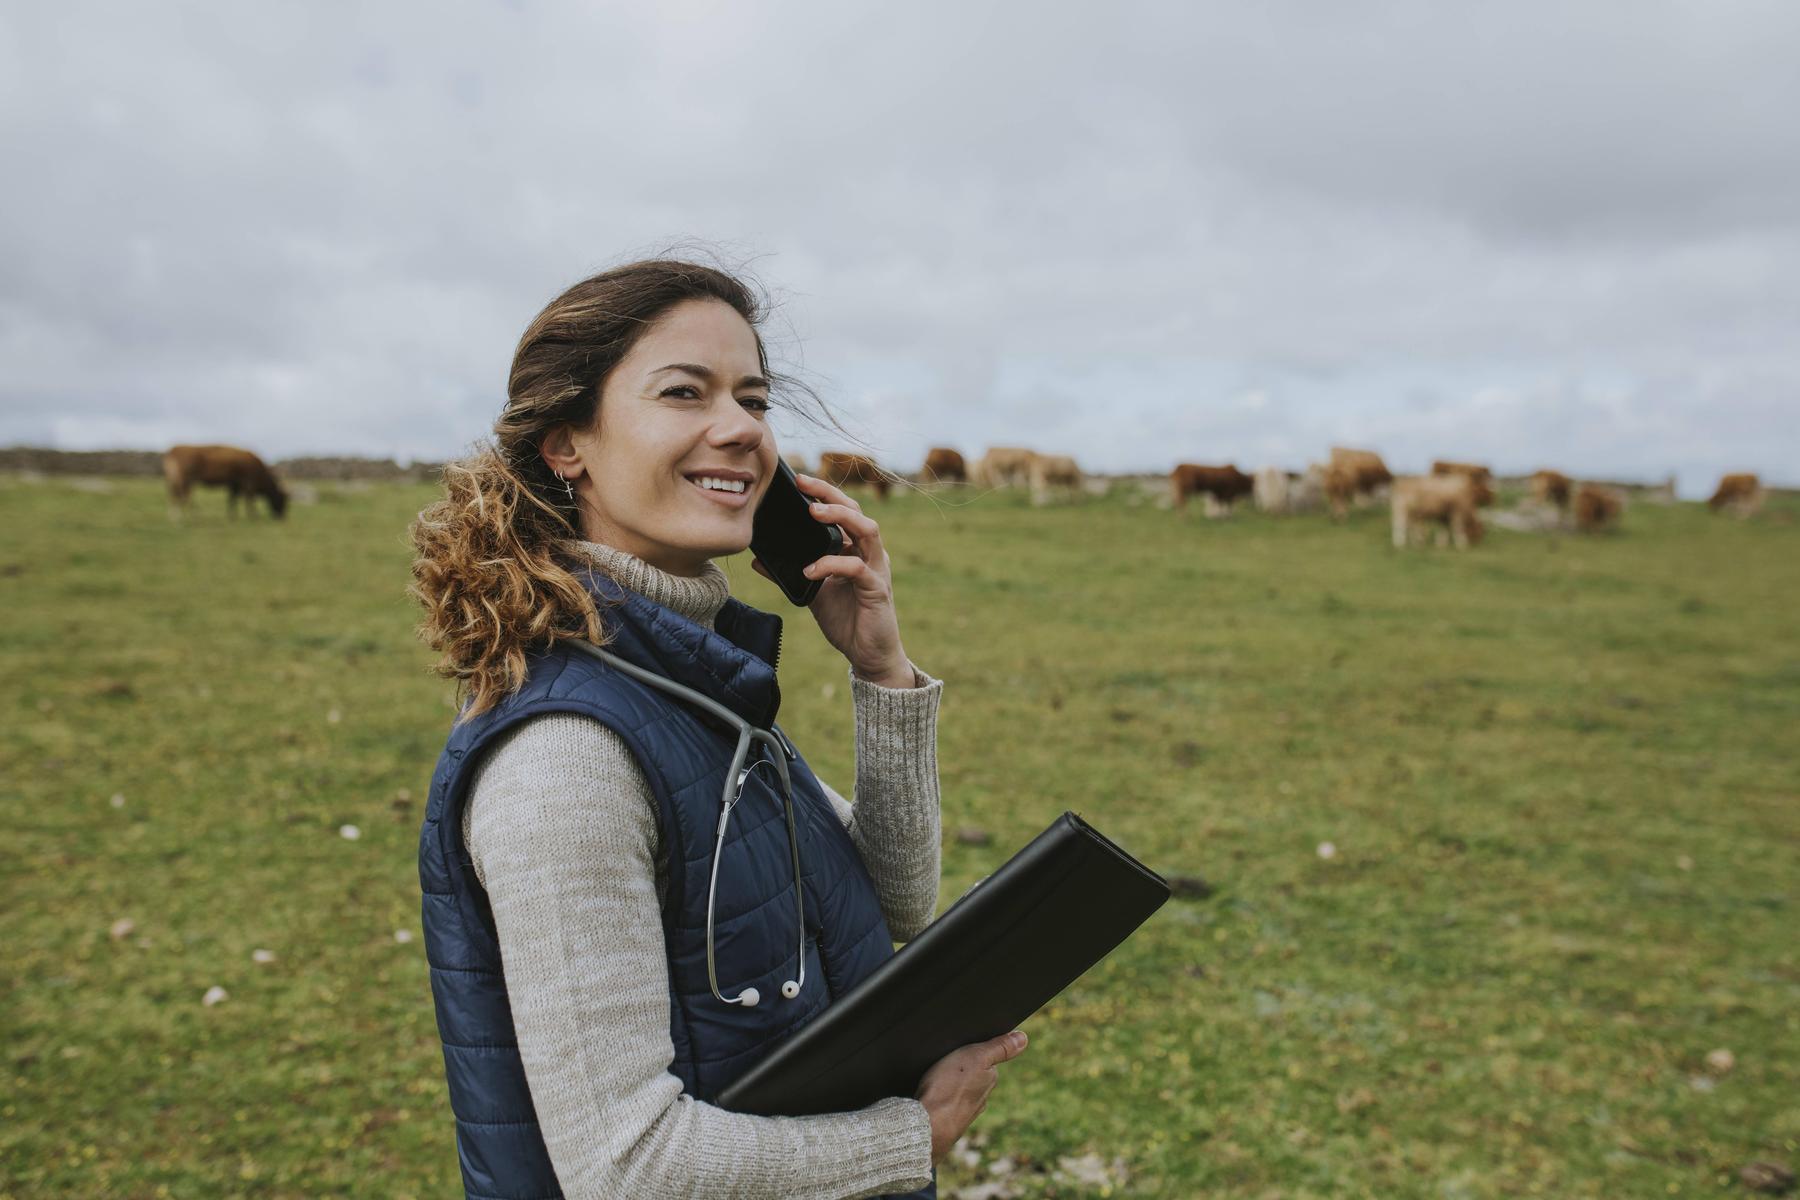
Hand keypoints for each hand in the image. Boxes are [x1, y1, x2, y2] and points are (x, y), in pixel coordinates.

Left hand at [751, 473, 911, 687]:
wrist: (868, 654)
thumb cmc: (845, 619)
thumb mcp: (811, 592)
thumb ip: (790, 574)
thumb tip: (758, 560)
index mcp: (855, 549)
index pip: (843, 511)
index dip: (824, 493)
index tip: (798, 481)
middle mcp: (869, 553)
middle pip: (857, 511)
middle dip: (830, 494)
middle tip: (804, 485)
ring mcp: (877, 569)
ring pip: (867, 530)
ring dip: (840, 517)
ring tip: (813, 512)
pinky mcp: (878, 589)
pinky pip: (857, 568)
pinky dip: (832, 564)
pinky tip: (811, 569)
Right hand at [915, 1031, 1028, 1163]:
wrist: (926, 1125)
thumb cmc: (950, 1088)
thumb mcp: (977, 1057)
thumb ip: (1000, 1048)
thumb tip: (1023, 1038)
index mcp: (988, 1082)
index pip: (988, 1062)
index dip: (975, 1051)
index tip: (963, 1045)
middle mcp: (980, 1100)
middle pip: (974, 1079)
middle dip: (964, 1070)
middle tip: (947, 1058)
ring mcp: (963, 1114)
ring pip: (959, 1095)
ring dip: (950, 1087)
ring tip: (935, 1077)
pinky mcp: (946, 1124)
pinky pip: (944, 1107)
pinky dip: (939, 1100)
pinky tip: (930, 1097)